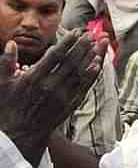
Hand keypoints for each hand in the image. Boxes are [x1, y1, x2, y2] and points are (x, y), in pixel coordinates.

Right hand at [0, 30, 106, 165]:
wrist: (19, 135)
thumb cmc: (8, 107)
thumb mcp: (1, 85)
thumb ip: (6, 63)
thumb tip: (12, 44)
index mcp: (34, 79)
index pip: (55, 56)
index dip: (67, 43)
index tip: (77, 32)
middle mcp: (51, 87)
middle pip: (71, 63)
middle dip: (83, 47)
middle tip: (92, 34)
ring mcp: (62, 97)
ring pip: (80, 74)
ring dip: (90, 57)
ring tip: (98, 44)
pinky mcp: (69, 106)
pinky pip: (83, 88)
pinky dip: (91, 75)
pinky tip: (98, 65)